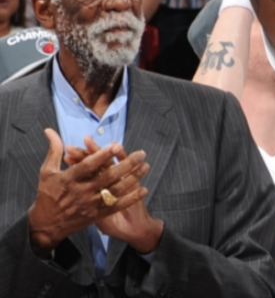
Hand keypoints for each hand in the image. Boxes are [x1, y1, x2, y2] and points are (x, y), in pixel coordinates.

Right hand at [28, 129, 148, 257]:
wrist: (46, 225)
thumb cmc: (47, 194)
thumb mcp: (47, 172)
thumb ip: (53, 151)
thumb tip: (50, 130)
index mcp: (69, 179)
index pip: (88, 166)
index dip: (102, 155)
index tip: (116, 145)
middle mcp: (82, 191)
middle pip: (107, 177)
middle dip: (126, 164)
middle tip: (141, 154)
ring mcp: (91, 204)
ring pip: (116, 190)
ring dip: (133, 178)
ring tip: (146, 166)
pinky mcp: (98, 215)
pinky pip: (117, 205)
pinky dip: (131, 198)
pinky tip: (144, 189)